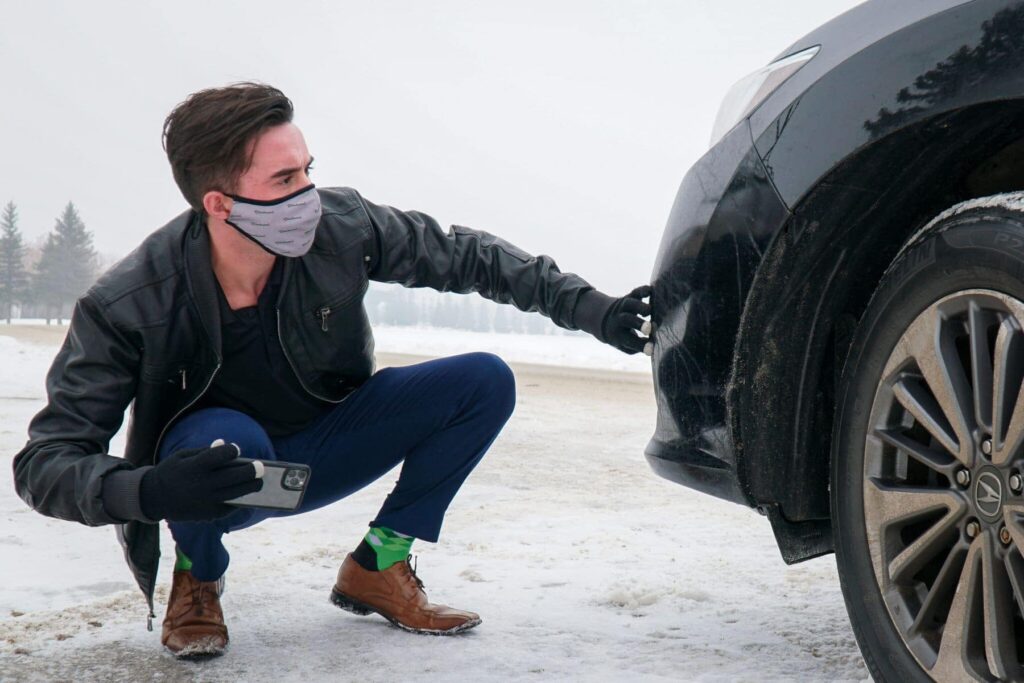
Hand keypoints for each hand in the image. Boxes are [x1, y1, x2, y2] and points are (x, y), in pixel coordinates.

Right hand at [140, 442, 261, 521]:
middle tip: (260, 467)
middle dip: (251, 470)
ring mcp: (206, 501)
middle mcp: (202, 484)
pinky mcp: (208, 514)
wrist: (153, 498)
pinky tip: (244, 493)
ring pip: (237, 493)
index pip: (220, 456)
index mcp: (195, 467)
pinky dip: (239, 500)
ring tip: (258, 482)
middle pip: (235, 476)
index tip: (236, 450)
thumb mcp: (182, 456)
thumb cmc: (172, 471)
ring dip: (251, 487)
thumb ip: (205, 451)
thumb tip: (226, 445)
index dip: (232, 451)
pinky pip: (230, 506)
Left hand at [574, 285, 654, 354]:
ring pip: (630, 304)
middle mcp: (618, 320)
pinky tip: (651, 291)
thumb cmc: (622, 337)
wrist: (604, 319)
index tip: (652, 349)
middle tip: (650, 328)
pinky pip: (636, 291)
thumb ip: (639, 346)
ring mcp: (623, 307)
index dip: (641, 345)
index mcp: (618, 335)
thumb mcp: (626, 346)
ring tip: (650, 311)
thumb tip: (654, 344)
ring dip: (640, 306)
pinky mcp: (629, 296)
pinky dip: (643, 290)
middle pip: (626, 320)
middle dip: (638, 324)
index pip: (629, 341)